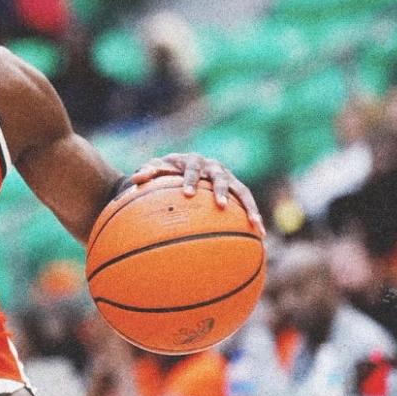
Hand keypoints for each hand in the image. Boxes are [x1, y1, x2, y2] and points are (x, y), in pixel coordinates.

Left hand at [131, 151, 265, 236]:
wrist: (180, 167)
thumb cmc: (164, 172)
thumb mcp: (154, 170)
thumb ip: (147, 172)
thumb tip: (136, 178)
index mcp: (193, 161)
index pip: (192, 169)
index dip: (191, 180)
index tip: (187, 194)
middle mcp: (213, 167)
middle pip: (220, 178)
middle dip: (221, 191)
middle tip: (220, 206)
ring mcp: (227, 177)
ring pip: (241, 190)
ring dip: (248, 206)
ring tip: (253, 223)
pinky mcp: (235, 188)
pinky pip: (247, 203)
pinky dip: (254, 216)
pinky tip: (260, 234)